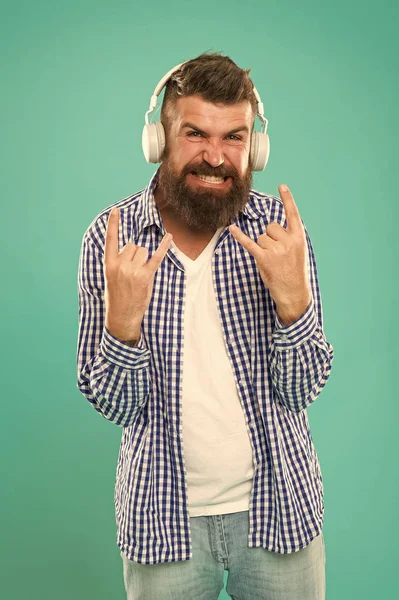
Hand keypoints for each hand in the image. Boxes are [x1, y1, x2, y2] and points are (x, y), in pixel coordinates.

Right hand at [104, 207, 172, 340]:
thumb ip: (117, 262)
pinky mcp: (146, 276)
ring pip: (143, 251)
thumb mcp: (110, 277)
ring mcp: (133, 271)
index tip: (115, 210)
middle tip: (132, 272)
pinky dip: (164, 247)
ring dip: (144, 259)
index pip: (110, 240)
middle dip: (135, 255)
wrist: (121, 316)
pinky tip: (169, 237)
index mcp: (109, 264)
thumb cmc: (116, 296)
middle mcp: (120, 265)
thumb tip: (132, 249)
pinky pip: (156, 257)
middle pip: (133, 246)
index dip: (113, 224)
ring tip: (138, 275)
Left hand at [229, 184, 311, 311]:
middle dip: (270, 237)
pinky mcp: (264, 259)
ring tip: (272, 260)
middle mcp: (288, 241)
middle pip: (270, 227)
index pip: (293, 214)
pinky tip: (232, 228)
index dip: (288, 199)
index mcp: (298, 238)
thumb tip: (272, 230)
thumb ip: (289, 238)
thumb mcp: (299, 252)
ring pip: (261, 237)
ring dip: (263, 247)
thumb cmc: (295, 273)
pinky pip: (249, 243)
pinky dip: (239, 236)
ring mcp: (276, 250)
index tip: (282, 186)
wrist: (294, 293)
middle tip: (277, 253)